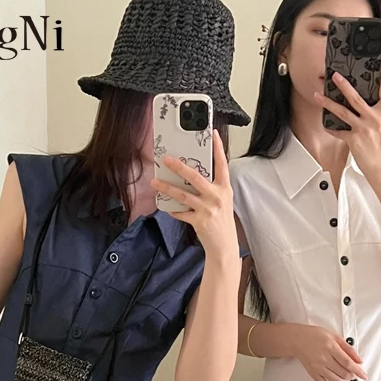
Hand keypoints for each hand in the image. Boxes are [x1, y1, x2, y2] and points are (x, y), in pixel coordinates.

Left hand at [151, 130, 237, 259]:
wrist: (224, 246)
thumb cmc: (222, 221)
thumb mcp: (222, 201)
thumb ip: (211, 188)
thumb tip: (191, 176)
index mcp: (224, 189)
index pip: (222, 164)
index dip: (217, 148)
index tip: (212, 134)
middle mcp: (217, 197)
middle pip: (195, 177)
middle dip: (179, 167)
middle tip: (166, 159)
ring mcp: (208, 209)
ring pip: (183, 194)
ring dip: (167, 187)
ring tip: (155, 182)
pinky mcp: (199, 221)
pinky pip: (181, 213)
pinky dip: (173, 209)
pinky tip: (166, 206)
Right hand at [288, 325, 366, 380]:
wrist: (297, 340)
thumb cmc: (316, 335)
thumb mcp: (334, 336)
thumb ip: (348, 348)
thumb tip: (359, 360)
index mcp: (331, 347)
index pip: (348, 362)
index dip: (358, 370)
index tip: (364, 376)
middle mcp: (324, 359)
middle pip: (343, 373)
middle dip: (352, 375)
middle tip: (354, 373)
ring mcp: (318, 368)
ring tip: (346, 377)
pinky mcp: (313, 374)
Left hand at [314, 54, 380, 179]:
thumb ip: (376, 112)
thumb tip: (364, 102)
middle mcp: (374, 118)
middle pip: (356, 98)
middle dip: (344, 85)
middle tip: (335, 75)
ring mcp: (363, 128)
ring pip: (342, 112)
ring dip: (328, 103)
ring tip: (318, 95)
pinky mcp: (353, 139)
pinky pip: (338, 131)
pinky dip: (331, 128)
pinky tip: (325, 124)